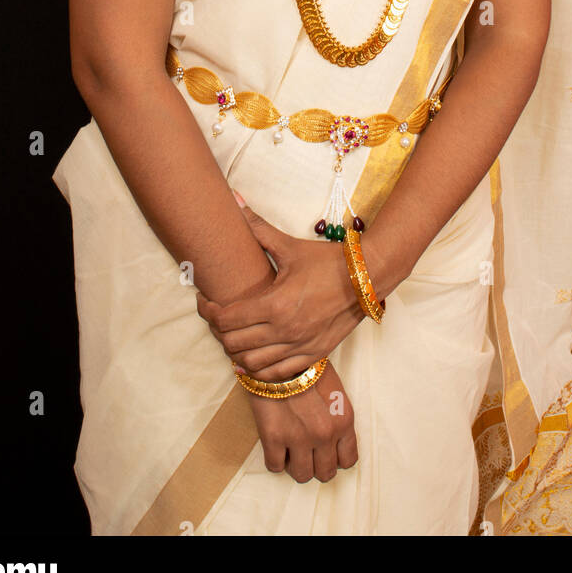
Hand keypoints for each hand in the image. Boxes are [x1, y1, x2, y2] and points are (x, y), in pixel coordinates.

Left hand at [197, 195, 362, 380]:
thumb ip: (258, 226)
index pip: (226, 318)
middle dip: (217, 330)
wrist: (367, 278)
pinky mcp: (313, 355)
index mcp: (275, 304)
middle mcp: (284, 330)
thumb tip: (234, 198)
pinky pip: (277, 374)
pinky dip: (260, 369)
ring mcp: (299, 346)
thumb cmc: (327, 261)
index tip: (204, 301)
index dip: (207, 311)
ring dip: (236, 352)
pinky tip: (253, 357)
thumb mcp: (290, 245)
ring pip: (252, 364)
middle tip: (215, 317)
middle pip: (233, 343)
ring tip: (233, 336)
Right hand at [244, 360, 357, 483]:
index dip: (336, 457)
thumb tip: (334, 435)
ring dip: (296, 464)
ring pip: (302, 475)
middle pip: (325, 473)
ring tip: (290, 448)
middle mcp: (325, 433)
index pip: (348, 460)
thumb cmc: (306, 364)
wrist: (277, 351)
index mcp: (344, 419)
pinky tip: (275, 443)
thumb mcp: (334, 387)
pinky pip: (275, 467)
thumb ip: (337, 415)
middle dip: (316, 464)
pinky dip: (275, 459)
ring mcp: (299, 438)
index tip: (326, 450)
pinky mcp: (273, 438)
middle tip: (307, 449)